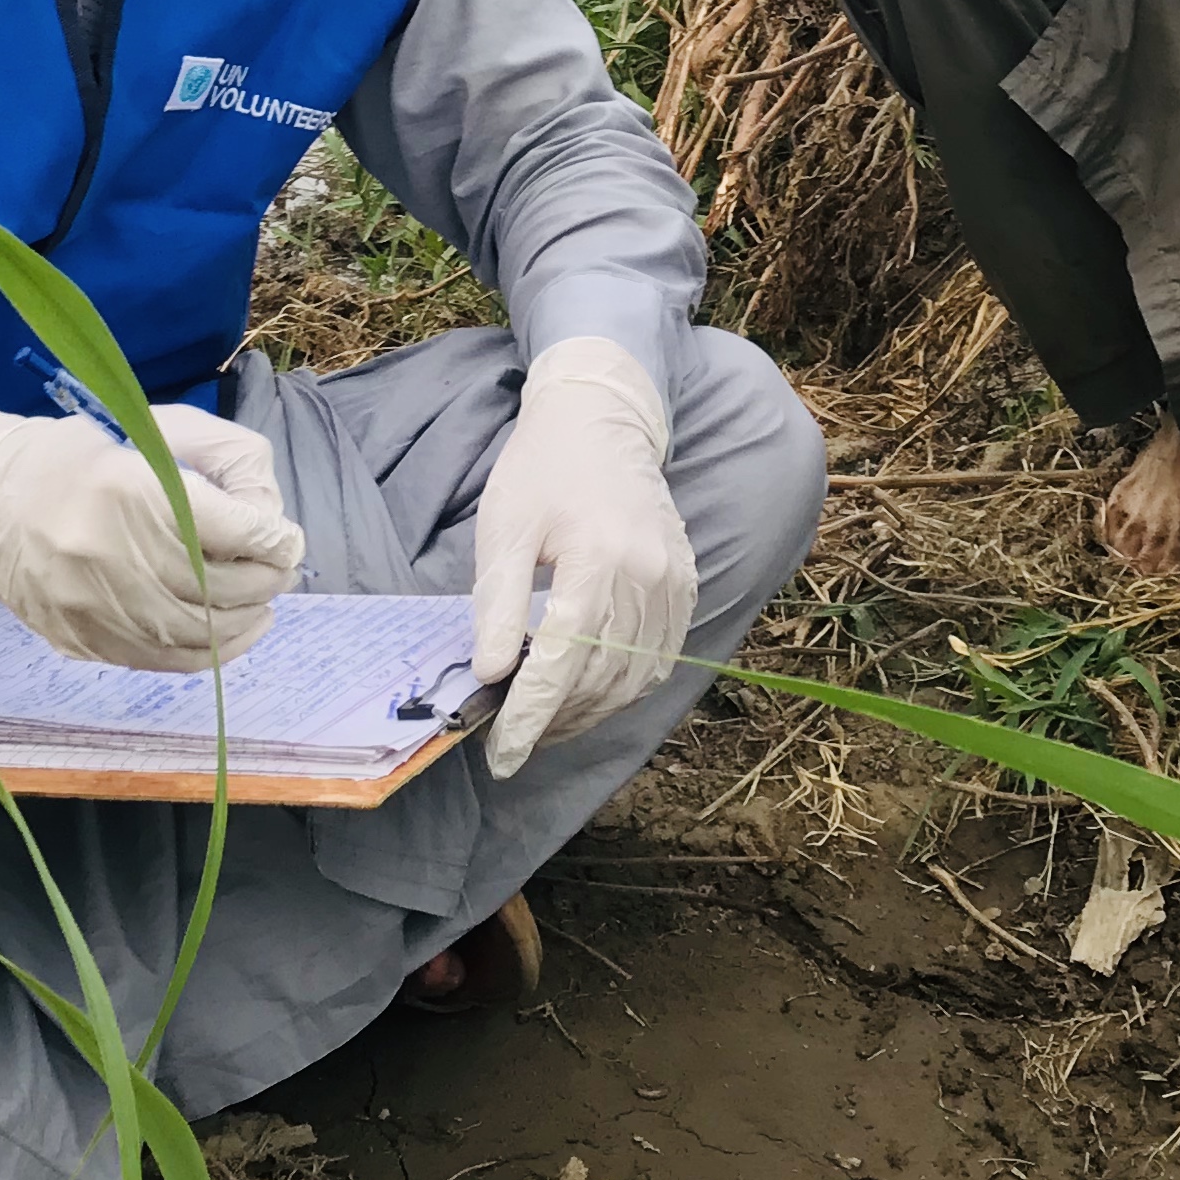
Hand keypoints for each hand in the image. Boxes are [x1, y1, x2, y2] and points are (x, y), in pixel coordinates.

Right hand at [0, 400, 304, 668]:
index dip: (272, 539)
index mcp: (128, 486)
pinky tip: (234, 632)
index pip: (230, 527)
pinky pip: (166, 659)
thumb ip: (219, 458)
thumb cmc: (78, 456)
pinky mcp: (85, 638)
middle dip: (266, 580)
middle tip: (281, 568)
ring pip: (199, 632)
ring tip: (264, 601)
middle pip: (219, 586)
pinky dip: (213, 651)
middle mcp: (110, 552)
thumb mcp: (150, 428)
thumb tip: (269, 518)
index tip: (287, 539)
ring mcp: (94, 605)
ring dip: (246, 619)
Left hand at [470, 338, 696, 775]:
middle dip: (554, 720)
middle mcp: (646, 574)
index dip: (530, 717)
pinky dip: (623, 687)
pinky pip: (660, 658)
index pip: (563, 661)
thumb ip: (499, 604)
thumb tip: (492, 674)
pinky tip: (589, 693)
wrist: (602, 422)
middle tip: (512, 739)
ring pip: (634, 676)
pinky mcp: (687, 585)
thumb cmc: (543, 472)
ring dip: (588, 712)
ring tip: (545, 723)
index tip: (501, 757)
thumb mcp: (504, 529)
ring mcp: (674, 581)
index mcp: (597, 557)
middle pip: (601, 677)